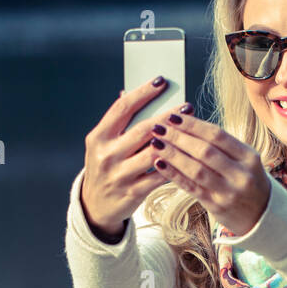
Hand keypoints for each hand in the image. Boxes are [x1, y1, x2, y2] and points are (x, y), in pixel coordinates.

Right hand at [79, 78, 186, 234]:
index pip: (122, 108)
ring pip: (154, 153)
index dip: (143, 93)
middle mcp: (107, 155)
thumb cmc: (106, 167)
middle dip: (168, 117)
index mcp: (98, 137)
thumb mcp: (104, 144)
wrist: (95, 206)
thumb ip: (119, 123)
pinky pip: (160, 176)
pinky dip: (175, 164)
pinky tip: (188, 155)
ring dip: (176, 141)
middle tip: (187, 107)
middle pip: (143, 130)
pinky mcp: (133, 193)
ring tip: (191, 132)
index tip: (161, 81)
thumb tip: (132, 91)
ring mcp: (120, 175)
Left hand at [148, 112, 271, 236]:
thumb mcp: (245, 161)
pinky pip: (191, 188)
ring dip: (173, 155)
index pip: (217, 135)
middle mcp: (241, 174)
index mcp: (249, 157)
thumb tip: (188, 123)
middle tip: (158, 127)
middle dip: (179, 137)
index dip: (193, 125)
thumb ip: (222, 145)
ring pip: (196, 170)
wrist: (263, 217)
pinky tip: (160, 164)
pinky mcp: (217, 206)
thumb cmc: (249, 183)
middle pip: (205, 151)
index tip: (173, 116)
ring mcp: (229, 192)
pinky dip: (174, 175)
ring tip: (155, 143)